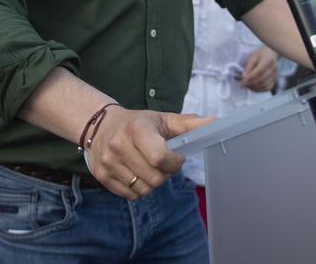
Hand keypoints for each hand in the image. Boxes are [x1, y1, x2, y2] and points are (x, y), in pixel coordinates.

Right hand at [85, 107, 213, 199]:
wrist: (99, 125)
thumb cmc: (138, 123)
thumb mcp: (162, 119)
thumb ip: (189, 124)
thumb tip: (216, 123)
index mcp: (136, 129)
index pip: (160, 158)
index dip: (174, 162)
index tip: (176, 156)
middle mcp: (118, 145)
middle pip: (155, 179)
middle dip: (165, 174)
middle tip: (161, 162)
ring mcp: (108, 162)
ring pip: (144, 190)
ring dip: (152, 183)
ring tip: (147, 167)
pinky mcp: (102, 176)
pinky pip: (131, 196)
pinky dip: (138, 189)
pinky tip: (136, 173)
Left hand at [240, 47, 277, 91]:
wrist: (271, 54)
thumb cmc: (261, 55)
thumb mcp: (253, 57)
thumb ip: (248, 67)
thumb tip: (244, 77)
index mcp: (267, 60)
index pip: (259, 71)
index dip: (250, 77)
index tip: (242, 81)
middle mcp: (273, 68)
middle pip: (262, 79)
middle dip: (251, 83)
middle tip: (243, 85)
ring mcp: (275, 75)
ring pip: (265, 85)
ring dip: (254, 87)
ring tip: (247, 86)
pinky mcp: (274, 80)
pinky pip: (268, 87)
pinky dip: (260, 90)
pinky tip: (253, 88)